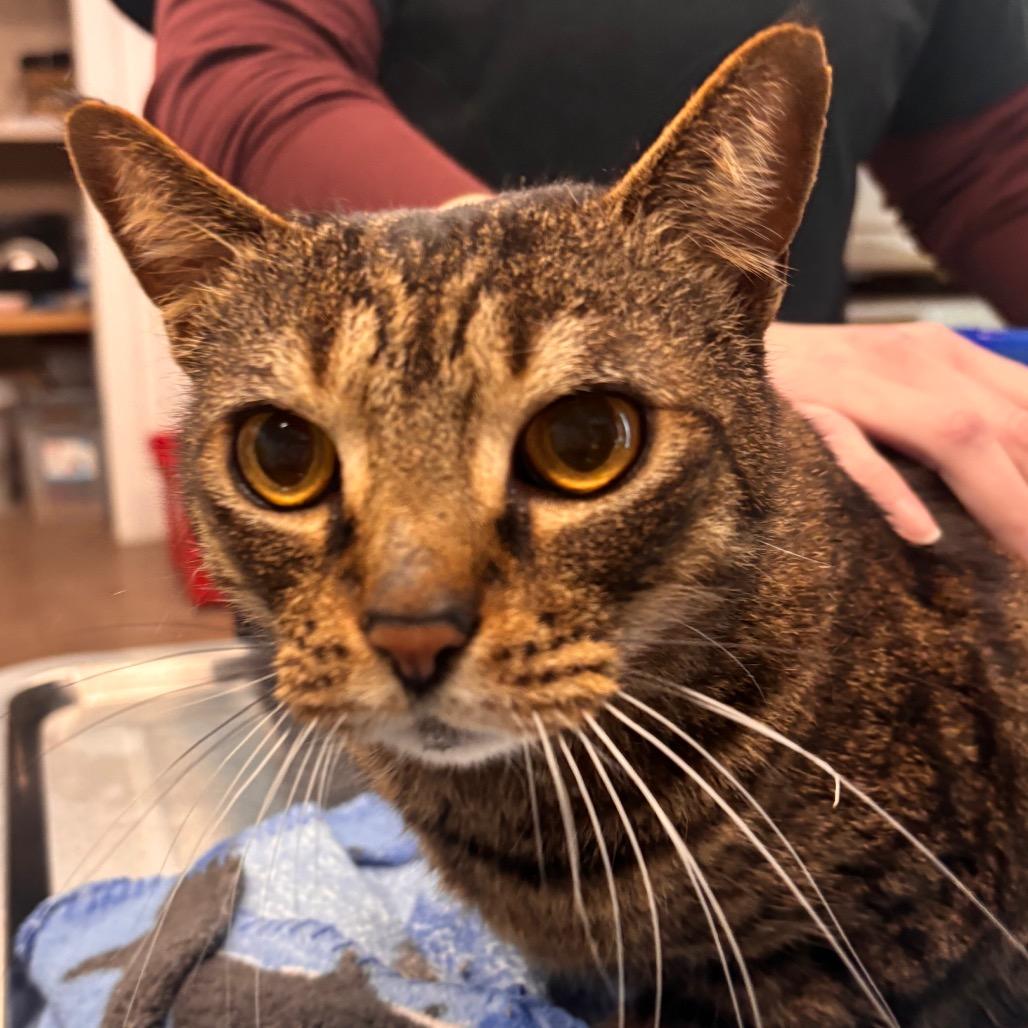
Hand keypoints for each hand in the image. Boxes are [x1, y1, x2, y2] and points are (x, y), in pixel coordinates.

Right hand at [765, 321, 1027, 561]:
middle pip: (1011, 425)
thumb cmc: (802, 381)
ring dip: (1005, 503)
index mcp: (942, 354)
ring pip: (957, 435)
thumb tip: (993, 482)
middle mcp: (915, 357)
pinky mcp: (803, 403)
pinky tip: (919, 533)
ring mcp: (860, 378)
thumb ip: (942, 422)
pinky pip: (854, 446)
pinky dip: (892, 489)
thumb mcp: (888, 390)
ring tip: (1025, 559)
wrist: (714, 343)